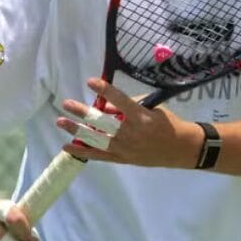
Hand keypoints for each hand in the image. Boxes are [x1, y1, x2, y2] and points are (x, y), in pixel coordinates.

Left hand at [55, 78, 202, 168]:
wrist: (180, 149)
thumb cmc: (168, 123)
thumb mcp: (153, 109)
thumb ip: (129, 106)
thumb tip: (106, 105)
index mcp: (141, 117)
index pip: (120, 101)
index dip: (105, 90)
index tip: (91, 81)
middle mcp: (130, 133)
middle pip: (101, 122)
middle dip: (83, 112)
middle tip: (67, 103)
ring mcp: (124, 148)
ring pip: (95, 139)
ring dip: (76, 130)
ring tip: (60, 122)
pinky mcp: (122, 159)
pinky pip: (98, 156)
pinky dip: (82, 151)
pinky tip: (67, 145)